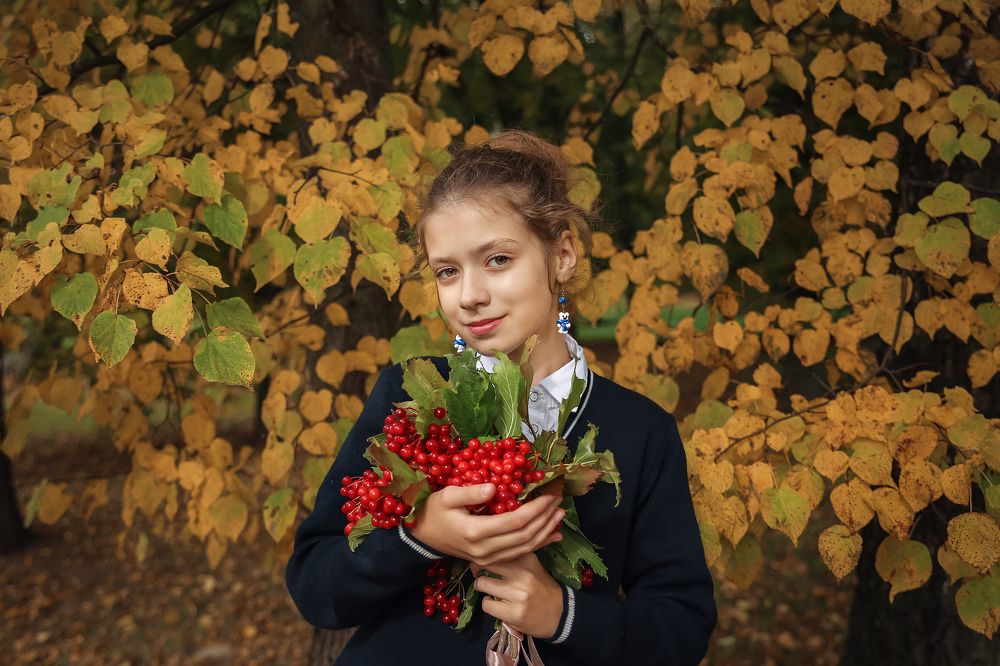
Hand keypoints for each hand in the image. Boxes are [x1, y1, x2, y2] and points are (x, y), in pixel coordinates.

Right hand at [408, 483, 563, 566]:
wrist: (422, 536)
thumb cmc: (434, 511)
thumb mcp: (447, 496)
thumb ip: (470, 492)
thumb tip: (494, 487)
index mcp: (475, 532)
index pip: (514, 522)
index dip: (535, 509)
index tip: (549, 494)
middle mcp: (485, 549)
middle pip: (524, 536)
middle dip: (545, 518)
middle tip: (559, 500)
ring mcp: (488, 558)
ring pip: (525, 548)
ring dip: (545, 531)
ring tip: (560, 515)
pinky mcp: (490, 560)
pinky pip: (519, 554)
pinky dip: (538, 545)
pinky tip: (553, 536)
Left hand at [472, 554, 563, 638]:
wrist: (559, 614)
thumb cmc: (541, 587)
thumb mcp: (533, 565)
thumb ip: (515, 554)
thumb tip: (488, 545)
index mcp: (527, 558)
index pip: (495, 549)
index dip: (484, 555)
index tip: (482, 560)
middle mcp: (522, 573)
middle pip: (485, 564)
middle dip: (477, 570)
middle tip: (480, 575)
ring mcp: (518, 594)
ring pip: (482, 584)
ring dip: (482, 588)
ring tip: (490, 590)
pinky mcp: (514, 612)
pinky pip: (486, 604)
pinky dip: (489, 605)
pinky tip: (498, 604)